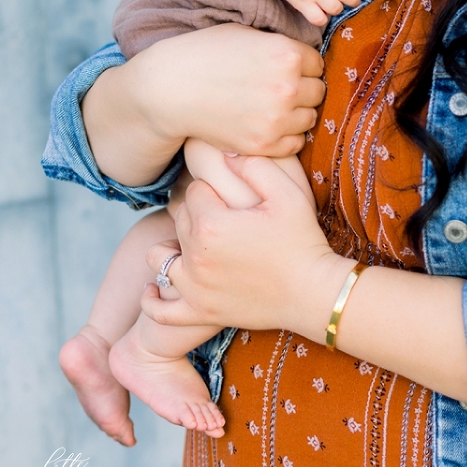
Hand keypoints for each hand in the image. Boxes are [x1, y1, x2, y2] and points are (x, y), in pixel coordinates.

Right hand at [84, 24, 325, 186]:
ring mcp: (276, 118)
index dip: (302, 65)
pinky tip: (267, 124)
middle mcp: (288, 86)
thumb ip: (279, 43)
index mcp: (286, 53)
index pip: (317, 63)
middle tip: (278, 88)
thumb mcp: (246, 33)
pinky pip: (294, 143)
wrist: (170, 89)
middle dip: (303, 88)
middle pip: (318, 91)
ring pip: (309, 118)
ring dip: (297, 113)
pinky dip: (285, 136)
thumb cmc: (204, 54)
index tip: (286, 68)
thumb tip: (304, 53)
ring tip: (272, 106)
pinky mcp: (263, 144)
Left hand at [141, 157, 350, 334]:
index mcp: (211, 223)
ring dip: (173, 247)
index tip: (235, 199)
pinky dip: (154, 299)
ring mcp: (194, 288)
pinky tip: (158, 287)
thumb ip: (254, 166)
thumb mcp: (286, 193)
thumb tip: (227, 153)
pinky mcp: (199, 313)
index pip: (194, 190)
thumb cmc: (302, 240)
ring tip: (197, 245)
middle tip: (226, 219)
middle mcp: (195, 255)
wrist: (313, 292)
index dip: (215, 190)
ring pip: (160, 256)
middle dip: (197, 214)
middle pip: (178, 219)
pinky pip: (161, 311)